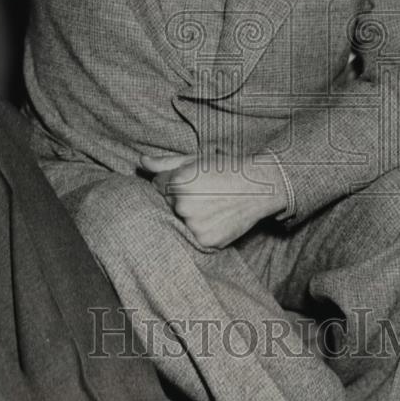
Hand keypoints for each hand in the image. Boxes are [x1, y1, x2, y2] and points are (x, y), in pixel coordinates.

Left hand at [140, 151, 287, 248]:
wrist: (258, 186)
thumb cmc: (226, 168)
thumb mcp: (194, 160)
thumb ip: (165, 163)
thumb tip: (141, 162)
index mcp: (177, 182)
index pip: (158, 186)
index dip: (173, 182)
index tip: (192, 181)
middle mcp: (183, 206)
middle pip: (168, 205)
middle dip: (179, 200)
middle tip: (204, 193)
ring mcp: (194, 225)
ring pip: (180, 222)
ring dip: (189, 217)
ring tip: (211, 206)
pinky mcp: (206, 241)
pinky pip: (193, 236)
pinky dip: (201, 229)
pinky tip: (215, 218)